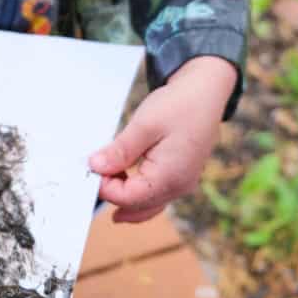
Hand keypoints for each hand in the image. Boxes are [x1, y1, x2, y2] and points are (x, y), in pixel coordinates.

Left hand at [89, 56, 236, 222]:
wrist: (206, 92)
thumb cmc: (179, 105)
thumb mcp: (144, 125)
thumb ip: (120, 151)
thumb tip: (95, 168)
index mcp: (169, 178)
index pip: (127, 197)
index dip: (104, 186)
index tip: (91, 166)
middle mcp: (178, 187)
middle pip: (137, 206)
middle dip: (113, 194)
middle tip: (92, 176)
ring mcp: (182, 183)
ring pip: (148, 205)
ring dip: (125, 197)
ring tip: (104, 182)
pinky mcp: (181, 176)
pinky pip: (157, 195)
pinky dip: (138, 192)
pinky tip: (124, 181)